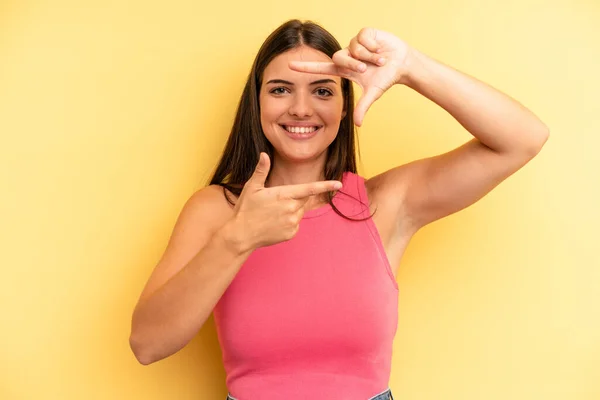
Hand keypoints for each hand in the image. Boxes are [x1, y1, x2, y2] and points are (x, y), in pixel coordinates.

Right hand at [231, 152, 341, 250]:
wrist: (241, 235)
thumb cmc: (245, 209)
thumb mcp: (251, 187)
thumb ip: (261, 171)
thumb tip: (264, 154)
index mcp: (284, 195)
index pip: (310, 189)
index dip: (326, 186)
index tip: (339, 184)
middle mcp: (291, 209)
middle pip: (303, 199)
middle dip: (294, 198)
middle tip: (275, 202)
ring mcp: (292, 223)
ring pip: (299, 212)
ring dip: (291, 210)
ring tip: (272, 213)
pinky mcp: (291, 233)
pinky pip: (295, 224)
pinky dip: (288, 222)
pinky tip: (274, 223)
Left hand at [289, 27, 412, 125]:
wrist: (402, 64)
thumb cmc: (385, 78)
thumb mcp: (373, 93)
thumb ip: (363, 107)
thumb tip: (358, 125)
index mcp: (344, 69)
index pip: (321, 68)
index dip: (306, 68)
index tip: (289, 66)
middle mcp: (347, 55)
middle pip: (339, 57)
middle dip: (354, 64)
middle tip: (366, 68)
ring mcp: (355, 43)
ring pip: (353, 47)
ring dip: (368, 56)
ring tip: (379, 60)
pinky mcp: (365, 33)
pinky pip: (363, 38)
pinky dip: (373, 46)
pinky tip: (380, 49)